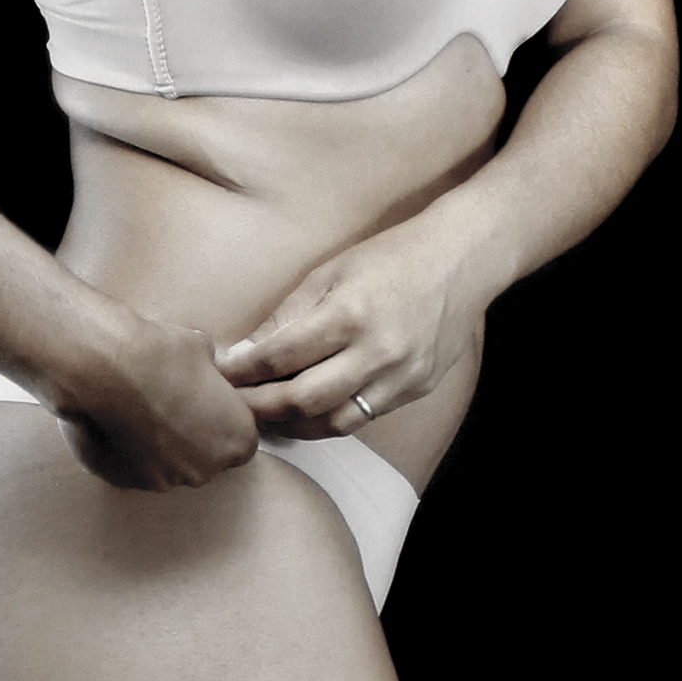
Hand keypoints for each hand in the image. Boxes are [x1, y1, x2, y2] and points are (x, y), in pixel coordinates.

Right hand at [54, 314, 264, 490]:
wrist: (108, 367)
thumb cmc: (163, 354)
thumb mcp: (203, 350)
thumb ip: (210, 374)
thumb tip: (203, 372)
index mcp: (238, 439)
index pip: (238, 440)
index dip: (219, 422)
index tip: (201, 405)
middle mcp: (208, 469)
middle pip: (205, 460)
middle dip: (191, 439)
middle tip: (169, 408)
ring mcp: (168, 480)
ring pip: (170, 468)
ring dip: (160, 449)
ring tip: (140, 415)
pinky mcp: (130, 482)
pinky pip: (136, 470)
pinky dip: (130, 454)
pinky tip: (119, 426)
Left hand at [215, 210, 496, 441]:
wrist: (463, 260)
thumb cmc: (392, 257)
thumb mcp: (331, 271)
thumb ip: (287, 316)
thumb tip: (242, 353)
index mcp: (350, 313)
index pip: (281, 356)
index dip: (242, 371)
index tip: (218, 374)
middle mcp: (377, 351)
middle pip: (302, 400)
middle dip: (258, 407)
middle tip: (231, 406)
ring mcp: (400, 376)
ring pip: (332, 422)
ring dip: (291, 424)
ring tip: (264, 415)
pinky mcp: (414, 390)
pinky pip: (361, 419)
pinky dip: (326, 421)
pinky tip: (305, 414)